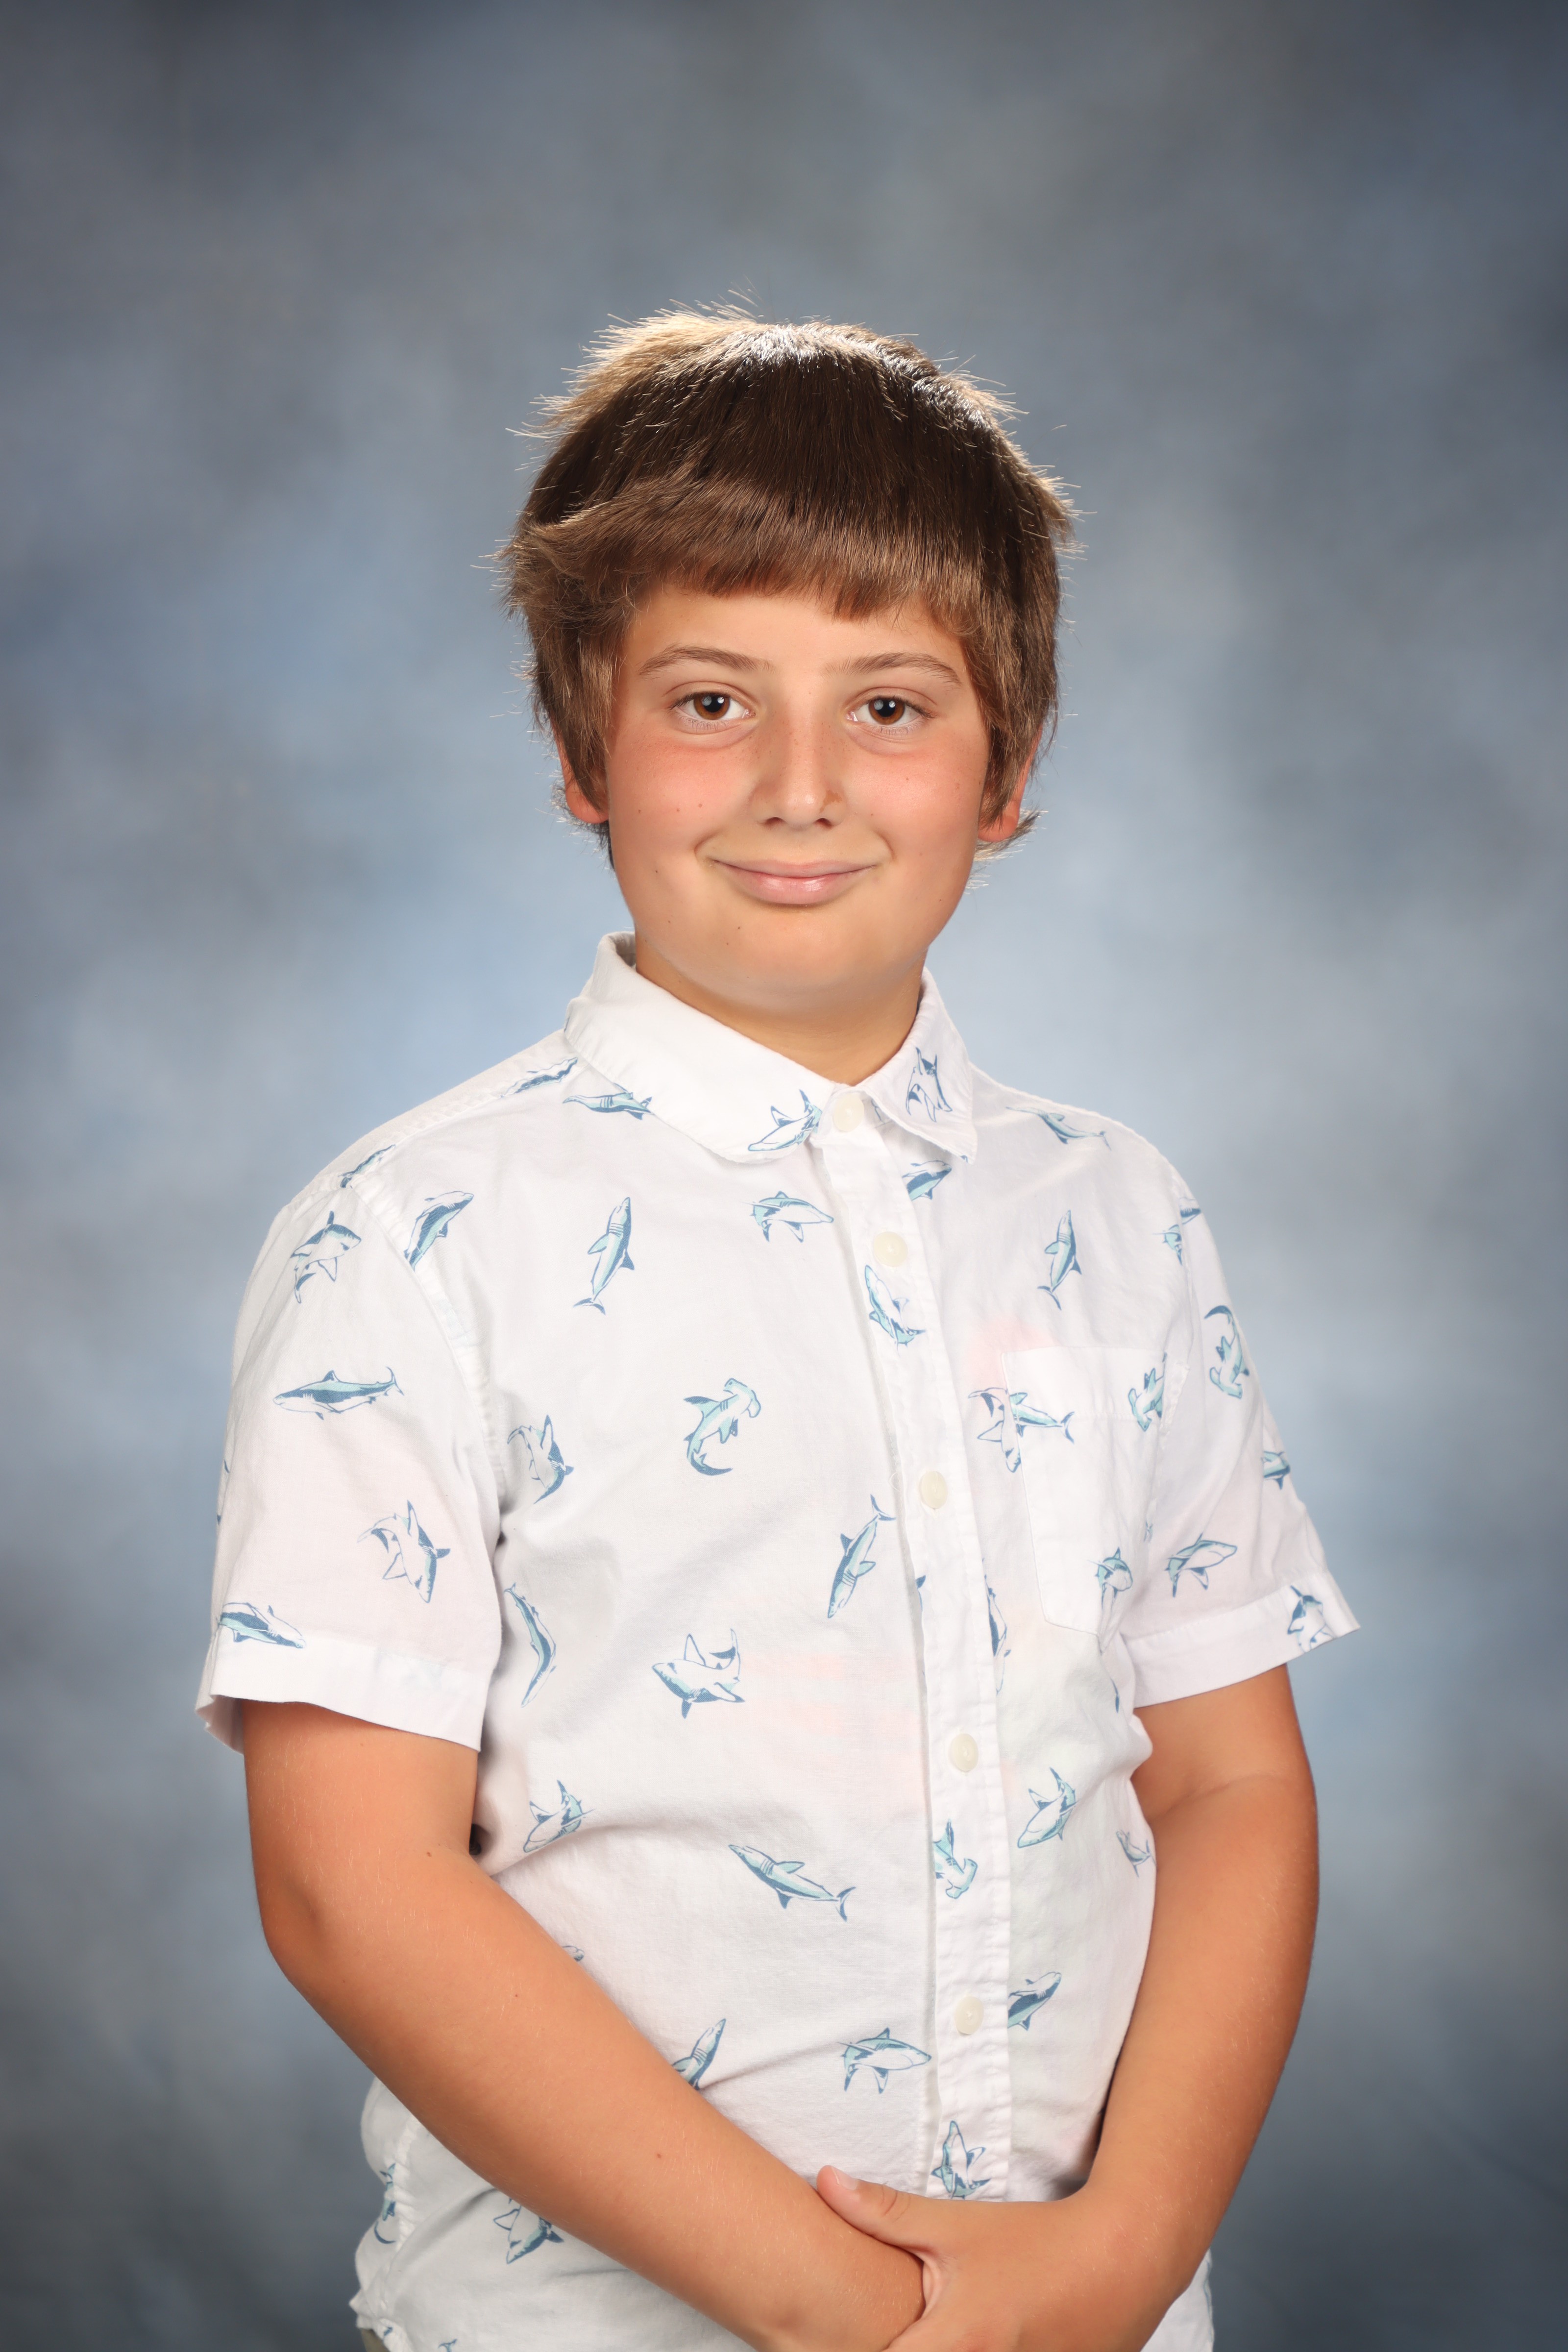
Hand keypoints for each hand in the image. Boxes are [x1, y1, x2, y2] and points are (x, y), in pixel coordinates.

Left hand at [815, 2168, 1175, 2351]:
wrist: (1120, 2259)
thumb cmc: (1032, 2241)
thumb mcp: (955, 2223)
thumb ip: (884, 2212)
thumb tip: (822, 2181)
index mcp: (957, 2343)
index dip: (857, 2349)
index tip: (841, 2337)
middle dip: (894, 2351)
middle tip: (885, 2331)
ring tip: (932, 2333)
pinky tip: (968, 2339)